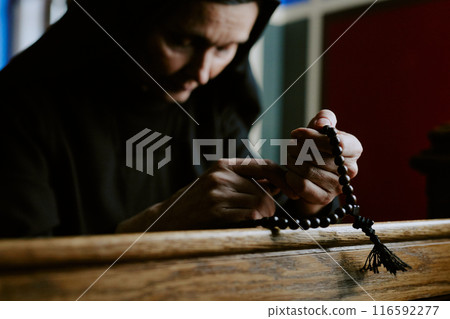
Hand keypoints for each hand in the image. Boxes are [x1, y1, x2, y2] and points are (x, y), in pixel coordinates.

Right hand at [117, 158, 295, 231]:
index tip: (293, 190)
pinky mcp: (216, 212)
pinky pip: (250, 214)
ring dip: (265, 213)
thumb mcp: (218, 183)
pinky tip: (250, 222)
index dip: (283, 177)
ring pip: (260, 201)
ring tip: (258, 218)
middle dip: (272, 202)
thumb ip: (244, 181)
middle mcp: (221, 176)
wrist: (168, 219)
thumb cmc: (196, 202)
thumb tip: (277, 184)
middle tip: (270, 212)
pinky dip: (257, 220)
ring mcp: (217, 193)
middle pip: (264, 187)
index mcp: (223, 165)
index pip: (264, 165)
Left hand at [285, 109, 362, 214]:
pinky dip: (291, 177)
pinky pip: (303, 186)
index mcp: (354, 149)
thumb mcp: (321, 127)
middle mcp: (350, 169)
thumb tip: (321, 125)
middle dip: (297, 148)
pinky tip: (289, 171)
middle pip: (317, 156)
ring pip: (308, 171)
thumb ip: (324, 118)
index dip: (313, 138)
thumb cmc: (318, 144)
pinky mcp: (324, 198)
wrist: (313, 170)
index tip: (296, 133)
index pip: (336, 143)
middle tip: (289, 145)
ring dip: (291, 161)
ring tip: (288, 156)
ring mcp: (338, 186)